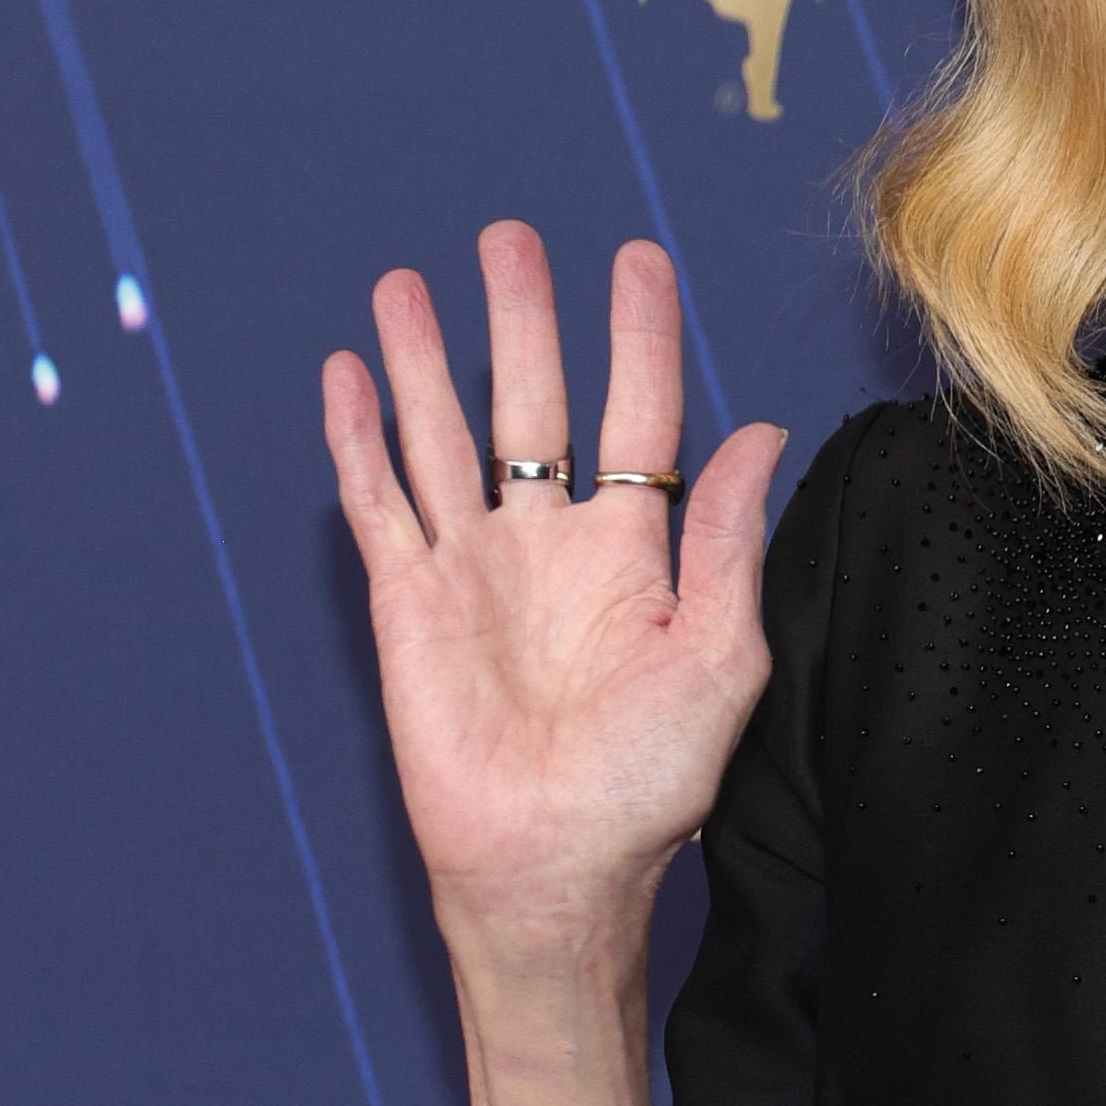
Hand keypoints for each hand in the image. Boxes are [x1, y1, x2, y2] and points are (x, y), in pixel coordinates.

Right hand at [321, 225, 785, 956]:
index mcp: (633, 553)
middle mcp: (549, 546)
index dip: (637, 336)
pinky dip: (358, 437)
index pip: (638, 415)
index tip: (635, 258)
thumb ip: (726, 542)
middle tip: (509, 238)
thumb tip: (757, 429)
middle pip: (531, 403)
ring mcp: (473, 569)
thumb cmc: (647, 787)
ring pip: (444, 435)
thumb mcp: (717, 658)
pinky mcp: (407, 603)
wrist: (552, 867)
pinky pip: (379, 502)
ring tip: (408, 280)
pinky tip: (348, 373)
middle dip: (521, 319)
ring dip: (424, 358)